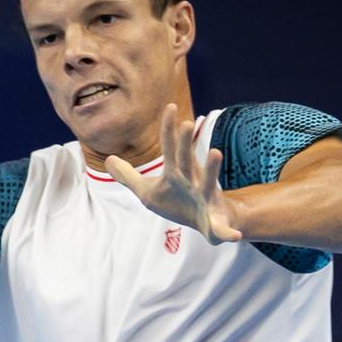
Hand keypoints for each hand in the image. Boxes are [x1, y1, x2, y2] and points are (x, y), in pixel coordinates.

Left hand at [105, 104, 243, 244]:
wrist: (208, 222)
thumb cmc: (177, 202)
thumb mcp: (148, 191)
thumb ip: (128, 176)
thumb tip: (108, 160)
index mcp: (177, 174)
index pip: (170, 150)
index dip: (168, 130)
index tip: (170, 106)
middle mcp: (193, 182)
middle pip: (186, 162)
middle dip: (185, 145)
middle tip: (185, 123)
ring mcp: (205, 200)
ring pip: (209, 184)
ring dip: (213, 170)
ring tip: (217, 152)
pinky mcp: (214, 222)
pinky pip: (222, 229)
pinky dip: (228, 232)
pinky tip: (233, 235)